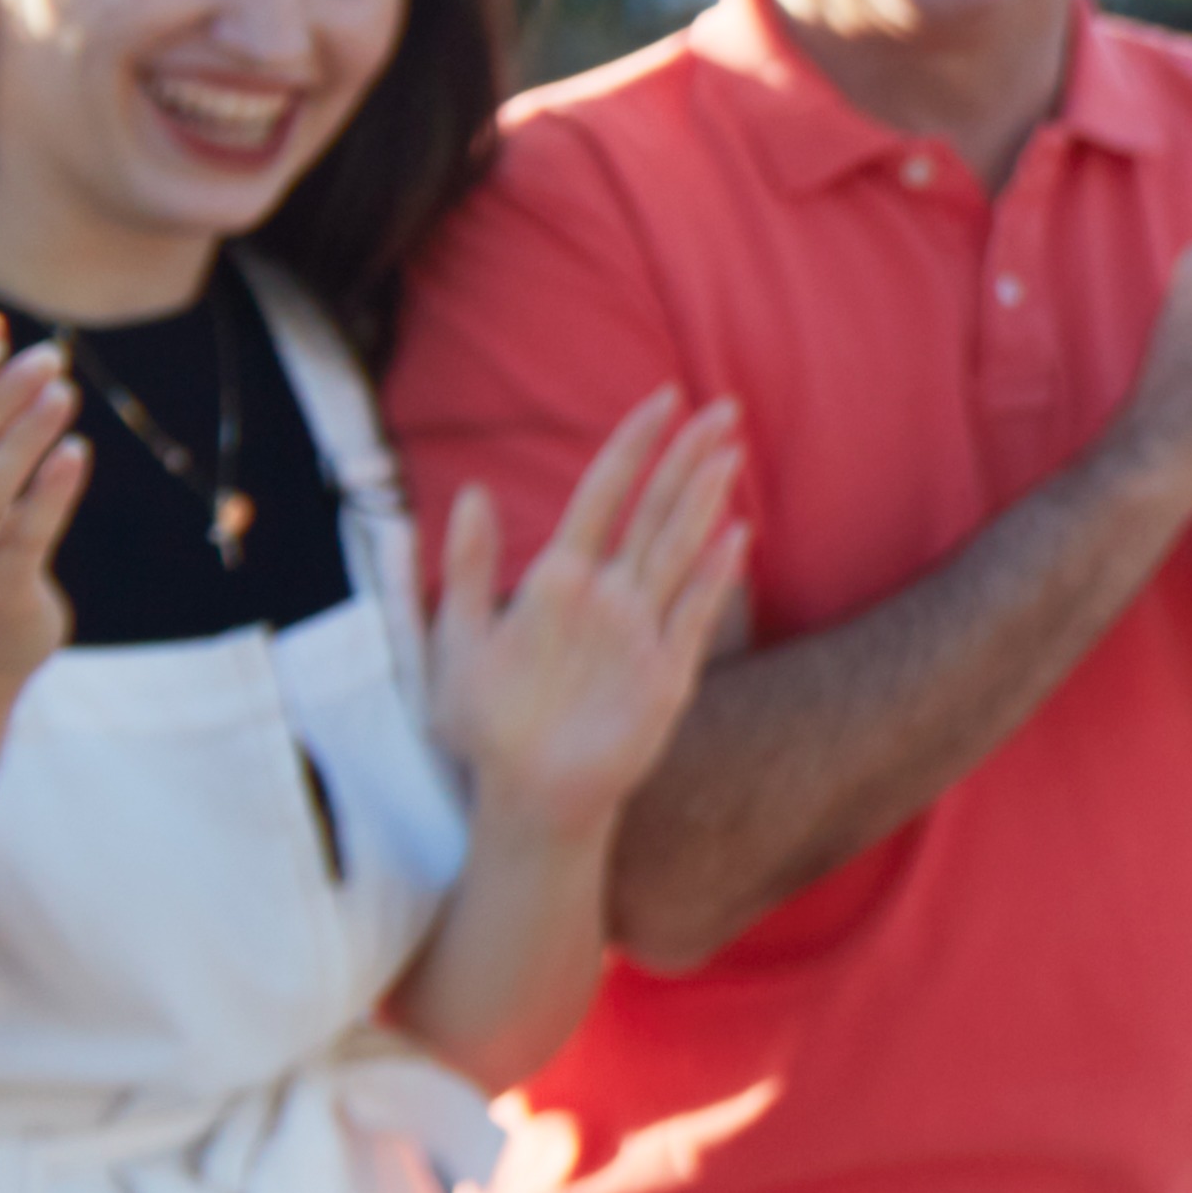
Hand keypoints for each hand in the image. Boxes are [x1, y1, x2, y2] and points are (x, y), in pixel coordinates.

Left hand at [429, 392, 751, 840]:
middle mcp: (609, 596)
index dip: (634, 446)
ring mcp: (642, 632)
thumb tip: (473, 492)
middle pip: (657, 511)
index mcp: (560, 579)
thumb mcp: (455, 641)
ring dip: (706, 501)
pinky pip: (694, 616)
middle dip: (689, 456)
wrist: (521, 794)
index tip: (662, 398)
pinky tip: (736, 537)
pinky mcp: (666, 675)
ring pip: (679, 550)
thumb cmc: (485, 724)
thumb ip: (467, 567)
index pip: (606, 494)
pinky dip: (714, 578)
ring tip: (731, 452)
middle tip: (725, 406)